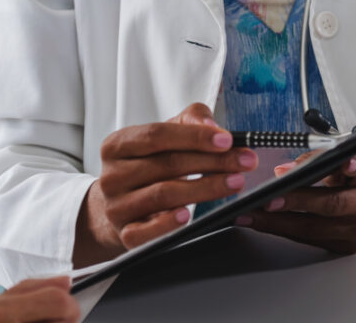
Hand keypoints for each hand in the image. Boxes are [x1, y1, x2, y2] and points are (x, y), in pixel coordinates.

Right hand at [75, 103, 258, 265]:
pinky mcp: (125, 233)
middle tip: (243, 162)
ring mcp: (116, 206)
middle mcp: (112, 175)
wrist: (115, 209)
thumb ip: (187, 122)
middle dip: (212, 162)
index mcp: (117, 145)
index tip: (226, 139)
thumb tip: (209, 124)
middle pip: (166, 165)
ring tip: (234, 182)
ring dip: (204, 188)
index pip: (157, 135)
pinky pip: (147, 230)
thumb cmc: (145, 168)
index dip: (194, 137)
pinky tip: (189, 216)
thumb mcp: (161, 139)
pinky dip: (169, 223)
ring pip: (163, 194)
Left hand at [236, 150, 355, 253]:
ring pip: (317, 228)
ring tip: (250, 216)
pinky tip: (264, 224)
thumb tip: (284, 170)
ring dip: (279, 223)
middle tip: (268, 199)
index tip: (346, 162)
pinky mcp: (349, 246)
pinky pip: (313, 238)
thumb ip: (323, 157)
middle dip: (298, 201)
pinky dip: (286, 230)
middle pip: (334, 204)